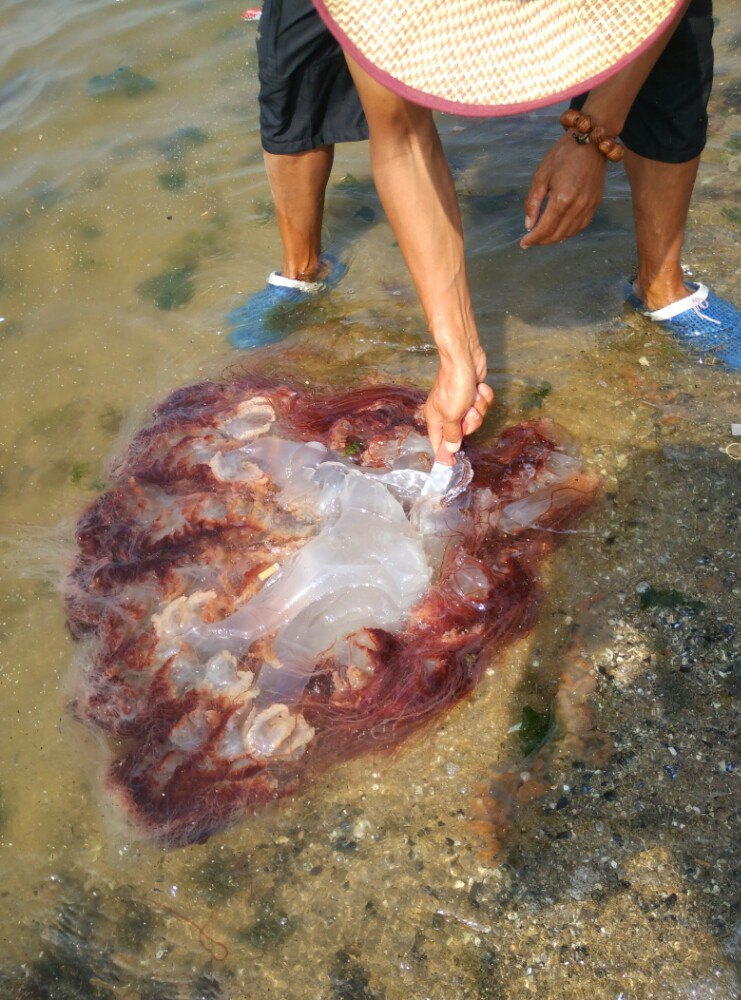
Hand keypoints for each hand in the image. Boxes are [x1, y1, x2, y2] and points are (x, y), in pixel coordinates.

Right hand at [424, 343, 493, 454]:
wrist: (465, 358)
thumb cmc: (454, 385)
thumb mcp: (452, 414)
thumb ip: (452, 434)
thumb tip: (450, 449)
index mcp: (436, 418)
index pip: (438, 442)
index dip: (445, 453)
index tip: (452, 465)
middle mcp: (447, 412)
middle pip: (463, 431)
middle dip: (471, 422)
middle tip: (469, 411)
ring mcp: (461, 403)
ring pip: (476, 417)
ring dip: (479, 407)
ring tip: (473, 396)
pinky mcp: (473, 394)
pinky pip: (483, 404)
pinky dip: (484, 396)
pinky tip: (479, 387)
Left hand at [520, 133, 606, 247]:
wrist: (589, 142)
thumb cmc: (562, 155)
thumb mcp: (540, 176)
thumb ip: (533, 203)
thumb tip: (529, 225)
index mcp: (562, 199)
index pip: (545, 229)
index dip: (532, 239)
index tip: (523, 243)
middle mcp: (577, 206)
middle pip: (557, 235)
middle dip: (541, 241)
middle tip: (530, 241)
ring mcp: (588, 206)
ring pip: (569, 233)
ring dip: (554, 239)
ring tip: (542, 237)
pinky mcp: (595, 203)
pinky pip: (581, 226)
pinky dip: (568, 232)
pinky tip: (559, 230)